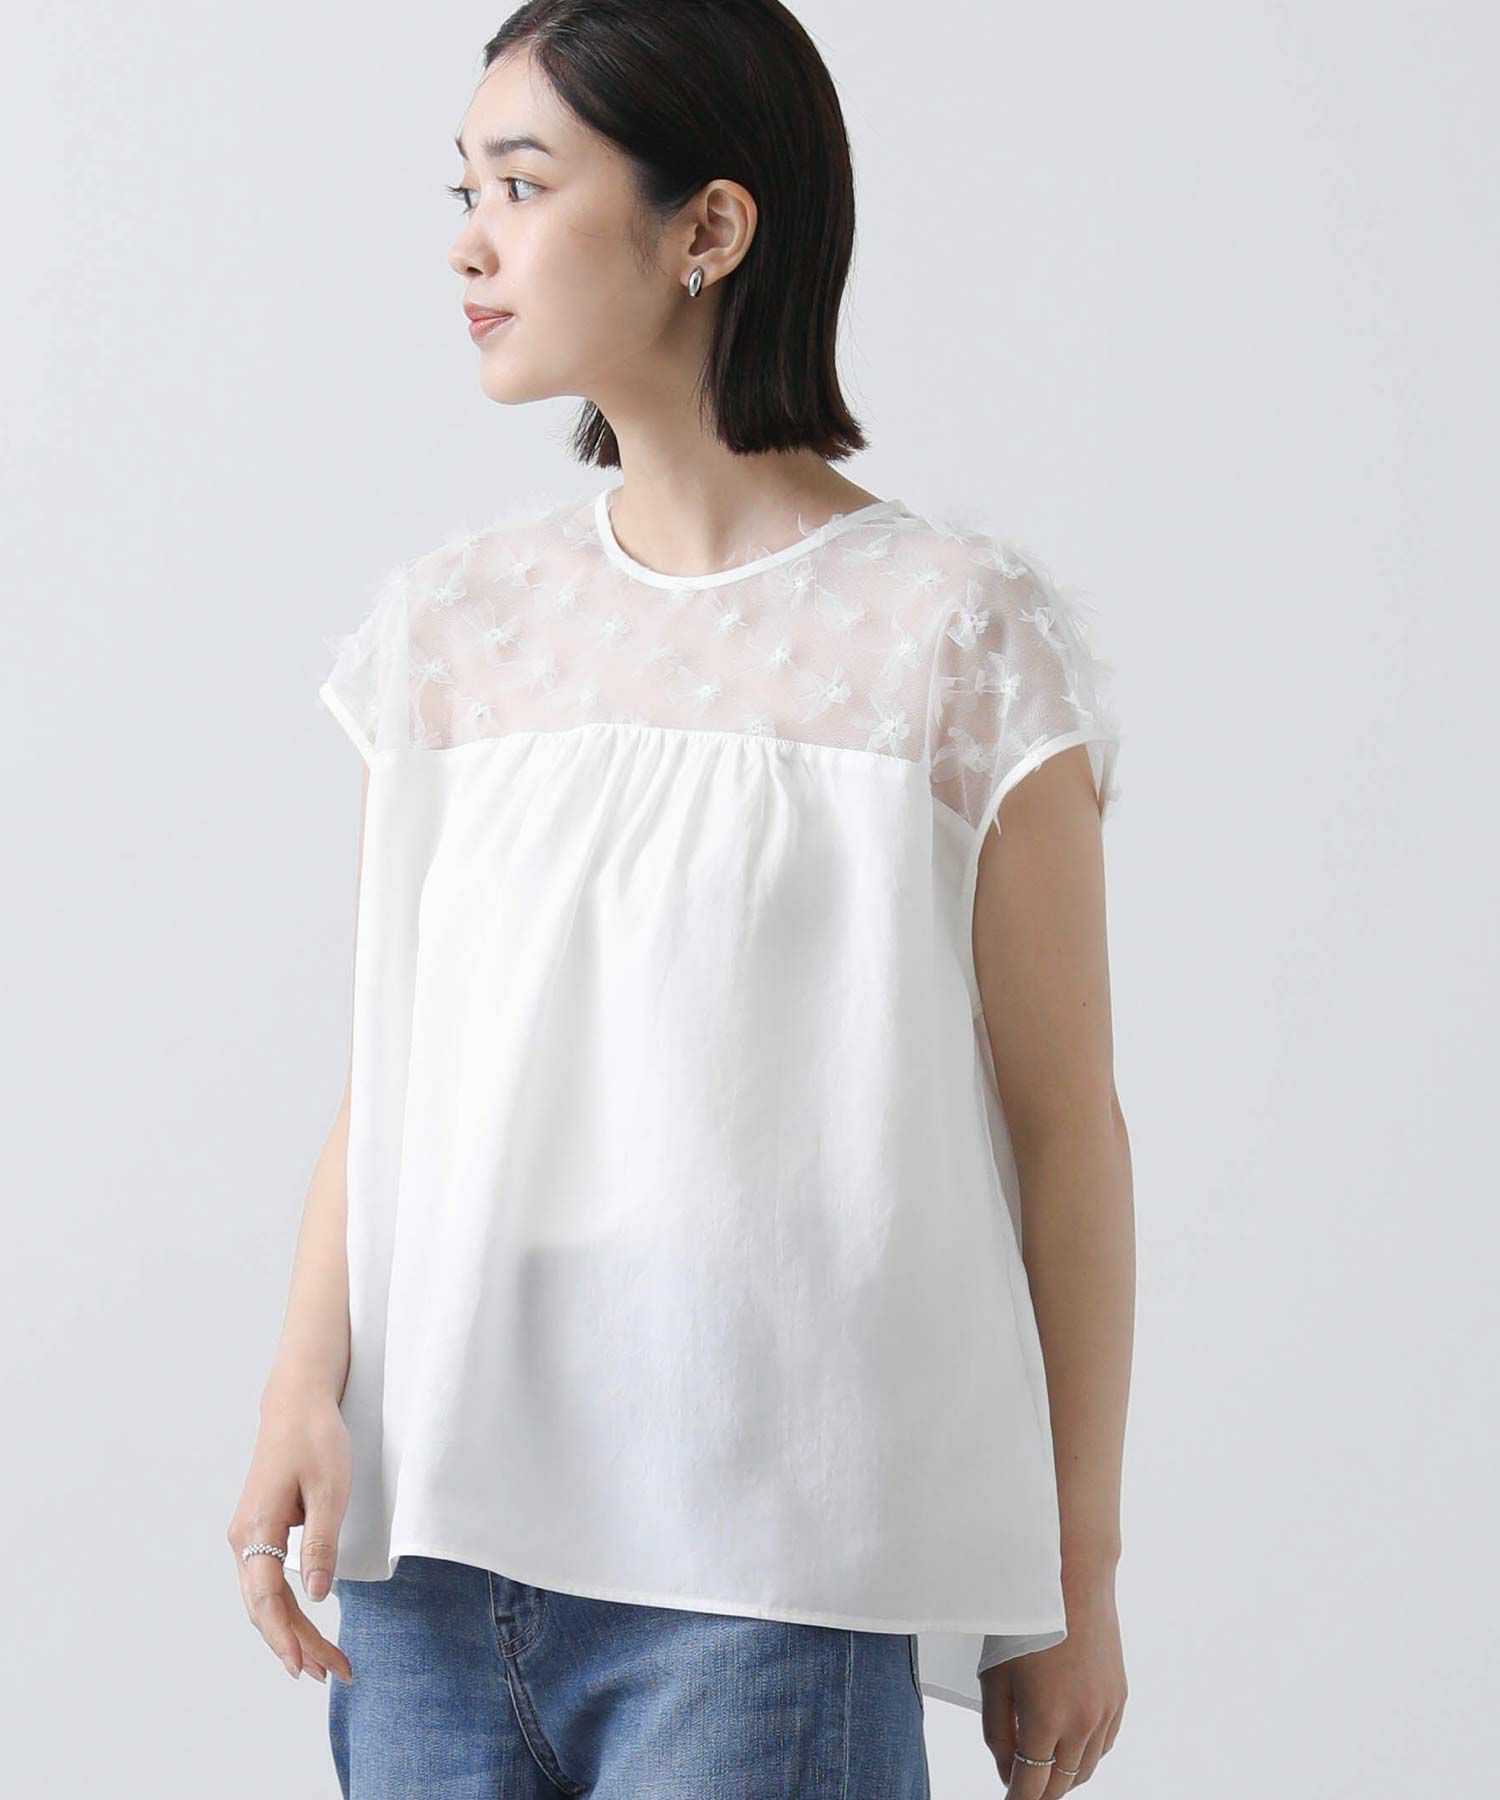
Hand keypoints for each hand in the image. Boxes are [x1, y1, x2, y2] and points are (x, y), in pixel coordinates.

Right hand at [226, 1388, 353, 1684]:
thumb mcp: (330, 1488)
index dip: (284, 1636)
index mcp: (255, 1529)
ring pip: (266, 1599)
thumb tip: (317, 1595)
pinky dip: (287, 1611)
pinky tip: (305, 1630)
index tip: (304, 1667)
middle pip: (265, 1607)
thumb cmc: (315, 1439)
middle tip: (334, 1673)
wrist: (296, 1404)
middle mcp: (243, 1539)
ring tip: (326, 1663)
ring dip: (293, 1632)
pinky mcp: (261, 1533)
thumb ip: (322, 1543)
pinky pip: (269, 1583)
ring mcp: (249, 1537)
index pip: (266, 1598)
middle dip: (297, 1644)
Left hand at [979, 1579, 1126, 1793]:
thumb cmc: (1025, 1621)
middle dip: (1039, 1791)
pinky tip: (1071, 1746)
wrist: (1071, 1581)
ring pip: (1086, 1768)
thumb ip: (997, 1731)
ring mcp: (1104, 1712)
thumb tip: (1006, 1771)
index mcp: (1044, 1721)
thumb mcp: (995, 1676)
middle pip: (1061, 1783)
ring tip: (1044, 1769)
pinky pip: (1104, 1744)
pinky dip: (1086, 1754)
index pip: (1031, 1786)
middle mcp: (1080, 1724)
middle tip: (1021, 1786)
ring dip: (1064, 1776)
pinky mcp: (1119, 1698)